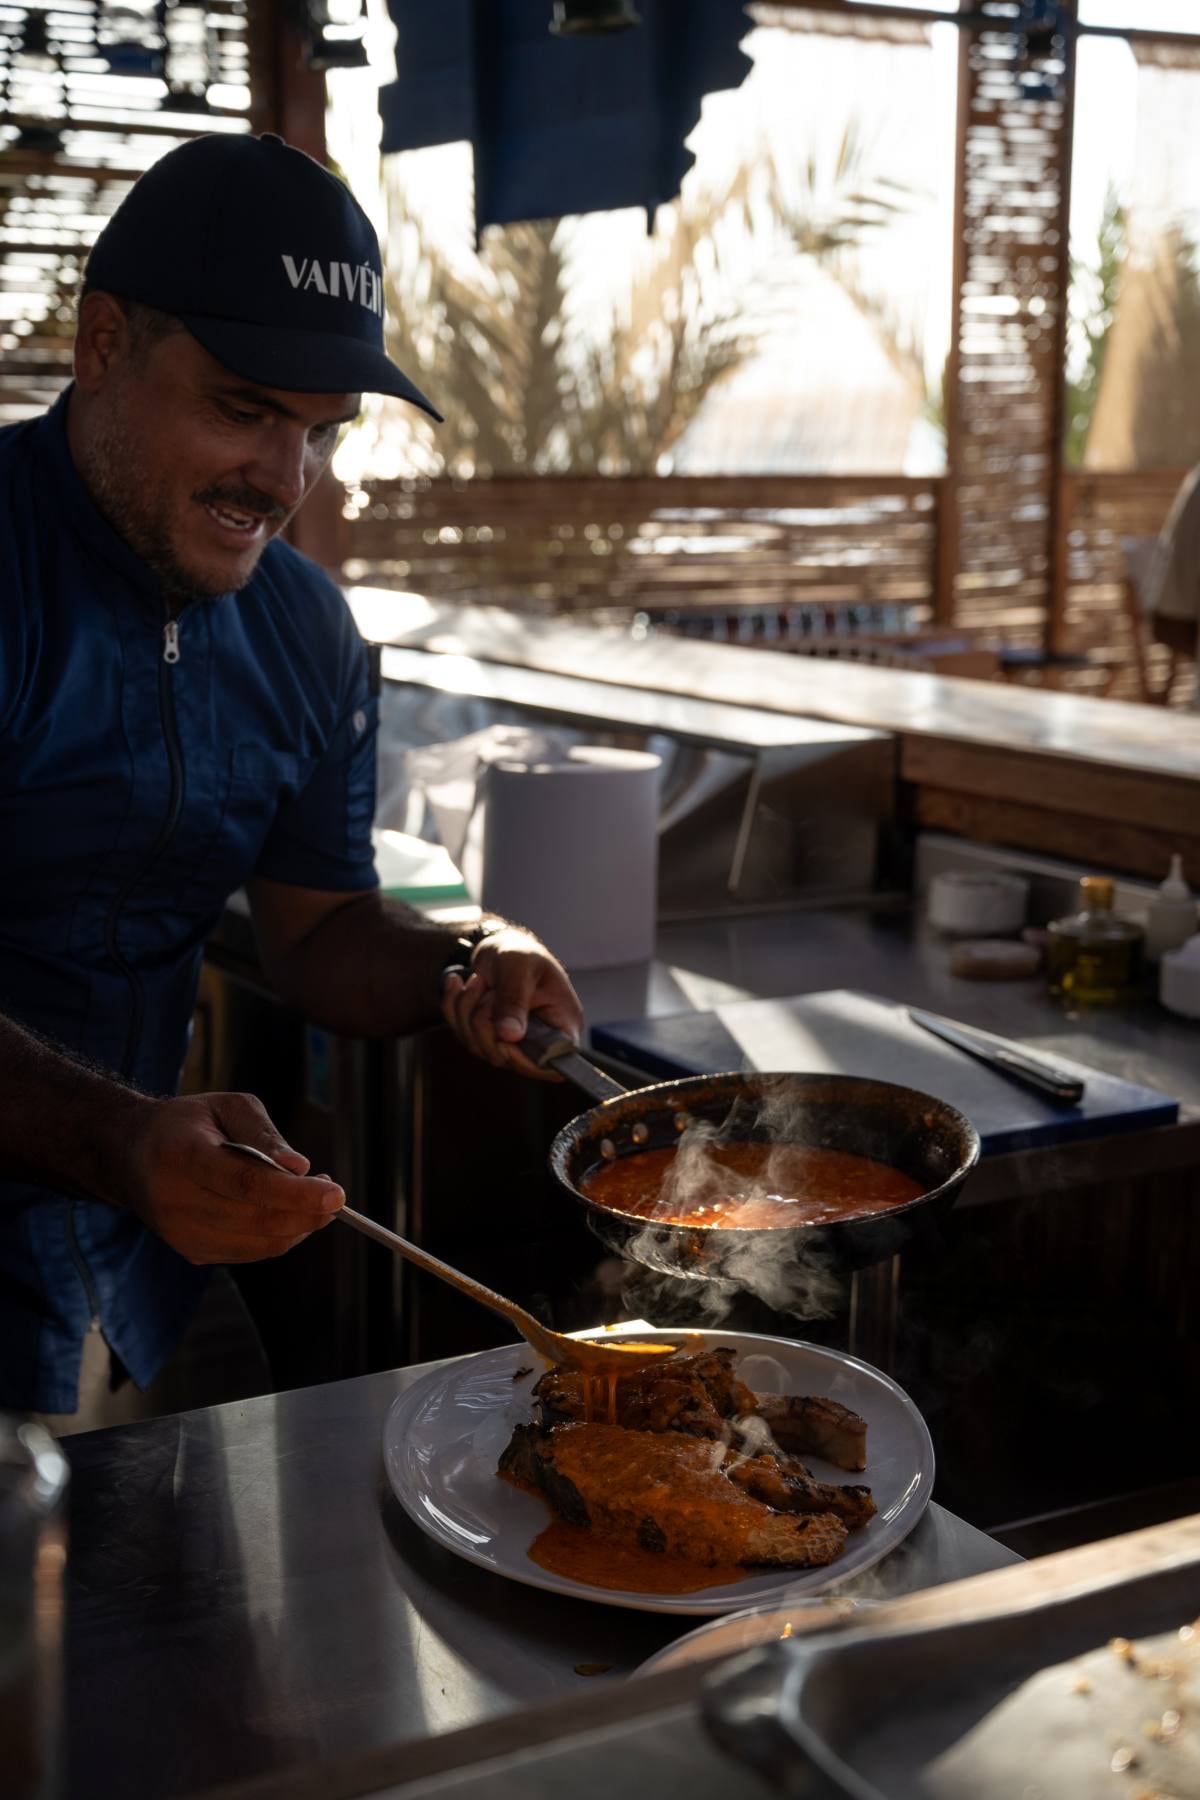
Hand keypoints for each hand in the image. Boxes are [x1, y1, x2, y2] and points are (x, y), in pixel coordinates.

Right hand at [122, 1091, 343, 1263]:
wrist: (131, 1155)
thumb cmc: (187, 1125)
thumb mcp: (227, 1106)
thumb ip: (264, 1134)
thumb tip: (299, 1167)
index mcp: (182, 1154)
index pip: (246, 1183)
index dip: (295, 1193)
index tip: (335, 1193)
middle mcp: (174, 1199)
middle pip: (256, 1219)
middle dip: (307, 1212)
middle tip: (334, 1195)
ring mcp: (179, 1232)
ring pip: (258, 1244)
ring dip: (298, 1227)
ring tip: (314, 1200)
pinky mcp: (189, 1252)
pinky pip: (249, 1253)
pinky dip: (278, 1237)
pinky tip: (287, 1213)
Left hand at [440, 924, 583, 1079]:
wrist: (500, 947)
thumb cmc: (520, 952)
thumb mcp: (520, 967)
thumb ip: (514, 1000)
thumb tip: (509, 1036)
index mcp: (563, 1024)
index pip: (553, 1061)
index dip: (527, 1059)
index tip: (505, 1038)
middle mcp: (539, 1040)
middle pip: (506, 1058)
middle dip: (484, 1021)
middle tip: (485, 987)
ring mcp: (511, 1043)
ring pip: (478, 1046)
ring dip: (467, 1009)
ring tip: (477, 980)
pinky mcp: (487, 1038)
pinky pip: (461, 1034)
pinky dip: (453, 1007)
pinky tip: (457, 983)